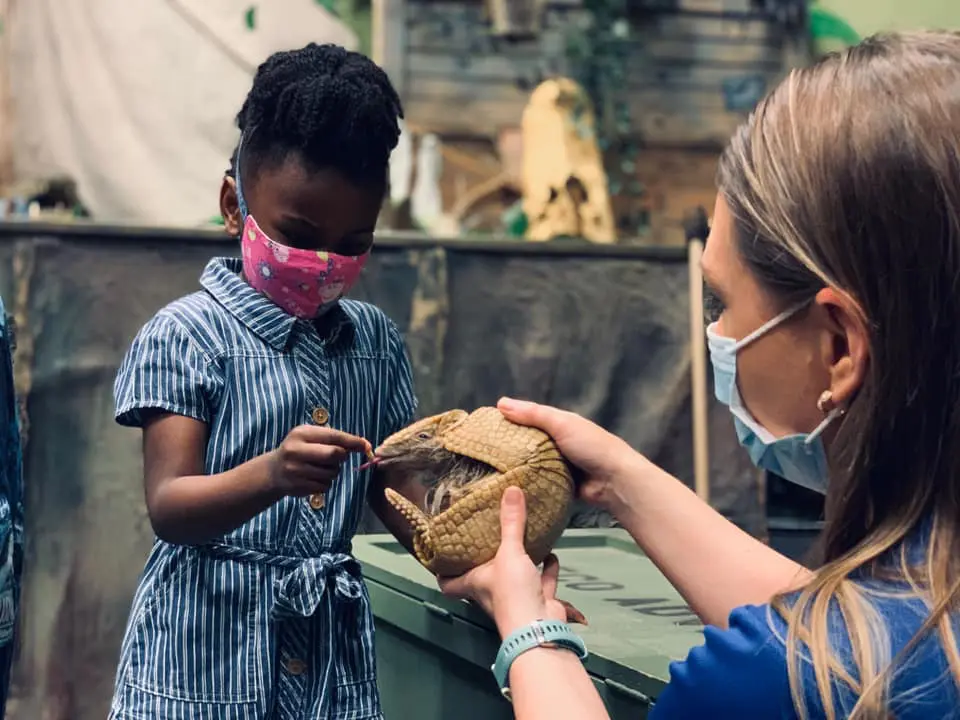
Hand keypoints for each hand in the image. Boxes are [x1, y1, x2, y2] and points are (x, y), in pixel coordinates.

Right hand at [268, 425, 371, 497]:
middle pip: (334, 454)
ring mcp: (295, 470)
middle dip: (341, 456)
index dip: (352, 441)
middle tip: (337, 457)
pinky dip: (326, 483)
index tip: (366, 445)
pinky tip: (314, 478)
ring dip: (333, 471)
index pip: (333, 436)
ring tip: (320, 467)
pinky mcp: (298, 487)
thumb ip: (334, 439)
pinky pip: (326, 486)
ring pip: (332, 472)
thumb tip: (364, 444)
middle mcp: (295, 451)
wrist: (274, 471)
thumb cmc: (300, 450)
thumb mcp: (311, 437)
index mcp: (301, 434)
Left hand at [438, 486, 567, 636]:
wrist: (540, 627)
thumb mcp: (509, 552)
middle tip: (486, 537)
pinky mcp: (537, 600)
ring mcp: (515, 598)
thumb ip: (511, 522)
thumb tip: (511, 489)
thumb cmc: (512, 592)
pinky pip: (541, 581)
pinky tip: (551, 553)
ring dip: (519, 561)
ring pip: (514, 577)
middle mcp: (490, 591)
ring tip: (520, 539)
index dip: (442, 572)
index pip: (447, 583)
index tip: (441, 556)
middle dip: (485, 559)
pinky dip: (546, 568)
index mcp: (474, 583)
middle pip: (482, 576)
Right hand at [496, 397, 643, 511]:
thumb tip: (500, 403)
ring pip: (532, 464)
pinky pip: (539, 482)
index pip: (530, 418)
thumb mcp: (561, 424)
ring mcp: (559, 465)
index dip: (510, 420)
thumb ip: (533, 414)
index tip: (486, 426)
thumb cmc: (591, 446)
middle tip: (482, 452)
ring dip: (517, 467)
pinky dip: (527, 483)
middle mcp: (559, 443)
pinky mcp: (559, 485)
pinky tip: (508, 486)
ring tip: (489, 471)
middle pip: (529, 442)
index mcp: (561, 424)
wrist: (615, 481)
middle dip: (510, 446)